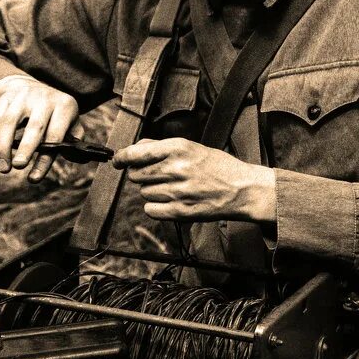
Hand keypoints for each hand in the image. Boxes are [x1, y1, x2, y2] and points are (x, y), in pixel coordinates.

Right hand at [0, 75, 82, 181]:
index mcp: (64, 106)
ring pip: (9, 122)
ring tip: (3, 168)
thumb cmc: (55, 114)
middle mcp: (44, 99)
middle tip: (18, 166)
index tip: (34, 178)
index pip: (55, 136)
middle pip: (34, 126)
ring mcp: (23, 96)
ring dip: (3, 147)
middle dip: (26, 148)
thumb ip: (75, 139)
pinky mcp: (6, 97)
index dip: (45, 159)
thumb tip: (77, 157)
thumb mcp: (70, 121)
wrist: (34, 87)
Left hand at [113, 138, 275, 224]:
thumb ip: (162, 147)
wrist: (241, 189)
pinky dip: (156, 207)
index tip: (117, 161)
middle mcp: (175, 169)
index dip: (121, 158)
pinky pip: (151, 210)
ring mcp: (177, 191)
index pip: (136, 154)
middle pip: (137, 175)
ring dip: (152, 191)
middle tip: (161, 175)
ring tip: (173, 188)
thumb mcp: (191, 147)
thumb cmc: (218, 166)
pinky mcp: (180, 211)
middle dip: (143, 175)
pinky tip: (170, 201)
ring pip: (143, 192)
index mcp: (177, 148)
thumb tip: (136, 149)